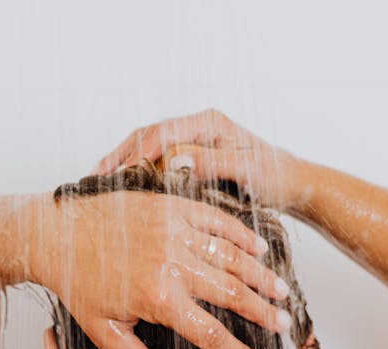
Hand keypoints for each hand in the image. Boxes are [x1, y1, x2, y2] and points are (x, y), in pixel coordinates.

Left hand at [32, 190, 292, 348]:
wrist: (54, 232)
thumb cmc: (78, 283)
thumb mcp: (102, 331)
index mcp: (157, 298)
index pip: (210, 333)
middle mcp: (171, 263)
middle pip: (231, 293)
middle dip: (262, 313)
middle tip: (284, 325)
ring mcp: (174, 230)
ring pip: (231, 257)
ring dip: (261, 276)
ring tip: (282, 293)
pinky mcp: (172, 205)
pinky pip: (217, 220)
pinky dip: (242, 236)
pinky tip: (259, 249)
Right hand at [93, 109, 306, 208]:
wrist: (289, 185)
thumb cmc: (273, 177)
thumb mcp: (244, 170)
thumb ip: (211, 164)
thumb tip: (177, 161)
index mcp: (208, 123)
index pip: (164, 131)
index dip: (140, 151)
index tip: (123, 171)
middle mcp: (196, 128)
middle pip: (148, 136)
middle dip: (121, 154)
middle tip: (98, 175)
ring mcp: (190, 142)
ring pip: (146, 147)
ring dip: (122, 162)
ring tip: (98, 180)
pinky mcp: (188, 158)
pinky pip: (155, 161)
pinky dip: (135, 171)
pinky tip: (118, 185)